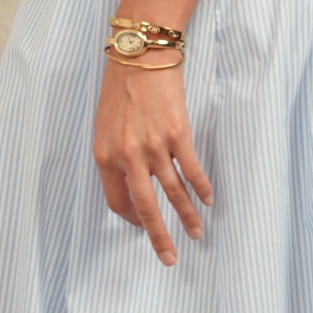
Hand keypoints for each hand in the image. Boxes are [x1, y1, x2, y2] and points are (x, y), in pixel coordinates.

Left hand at [93, 56, 212, 265]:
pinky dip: (201, 187)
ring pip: (173, 192)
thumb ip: (115, 156)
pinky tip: (208, 199)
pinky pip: (191, 169)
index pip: (116, 201)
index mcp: (105, 155)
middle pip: (146, 207)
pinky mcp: (177, 133)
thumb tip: (130, 182)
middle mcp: (128, 155)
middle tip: (169, 258)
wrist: (140, 53)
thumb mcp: (105, 125)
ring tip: (197, 232)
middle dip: (159, 237)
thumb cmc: (120, 87)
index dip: (130, 218)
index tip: (141, 226)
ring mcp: (154, 146)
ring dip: (187, 215)